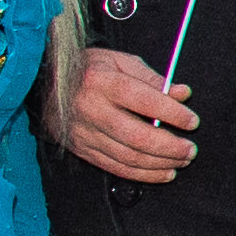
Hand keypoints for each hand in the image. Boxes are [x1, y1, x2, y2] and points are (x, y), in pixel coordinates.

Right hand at [51, 56, 200, 185]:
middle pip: (137, 136)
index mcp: (104, 82)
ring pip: (127, 156)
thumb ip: (152, 79)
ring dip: (159, 164)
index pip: (144, 100)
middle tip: (190, 150)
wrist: (44, 82)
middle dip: (169, 147)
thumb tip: (181, 94)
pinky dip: (142, 174)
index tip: (192, 121)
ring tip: (181, 162)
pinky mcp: (82, 149)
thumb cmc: (88, 69)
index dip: (172, 113)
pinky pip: (115, 167)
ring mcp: (85, 133)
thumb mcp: (120, 61)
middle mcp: (92, 109)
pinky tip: (162, 173)